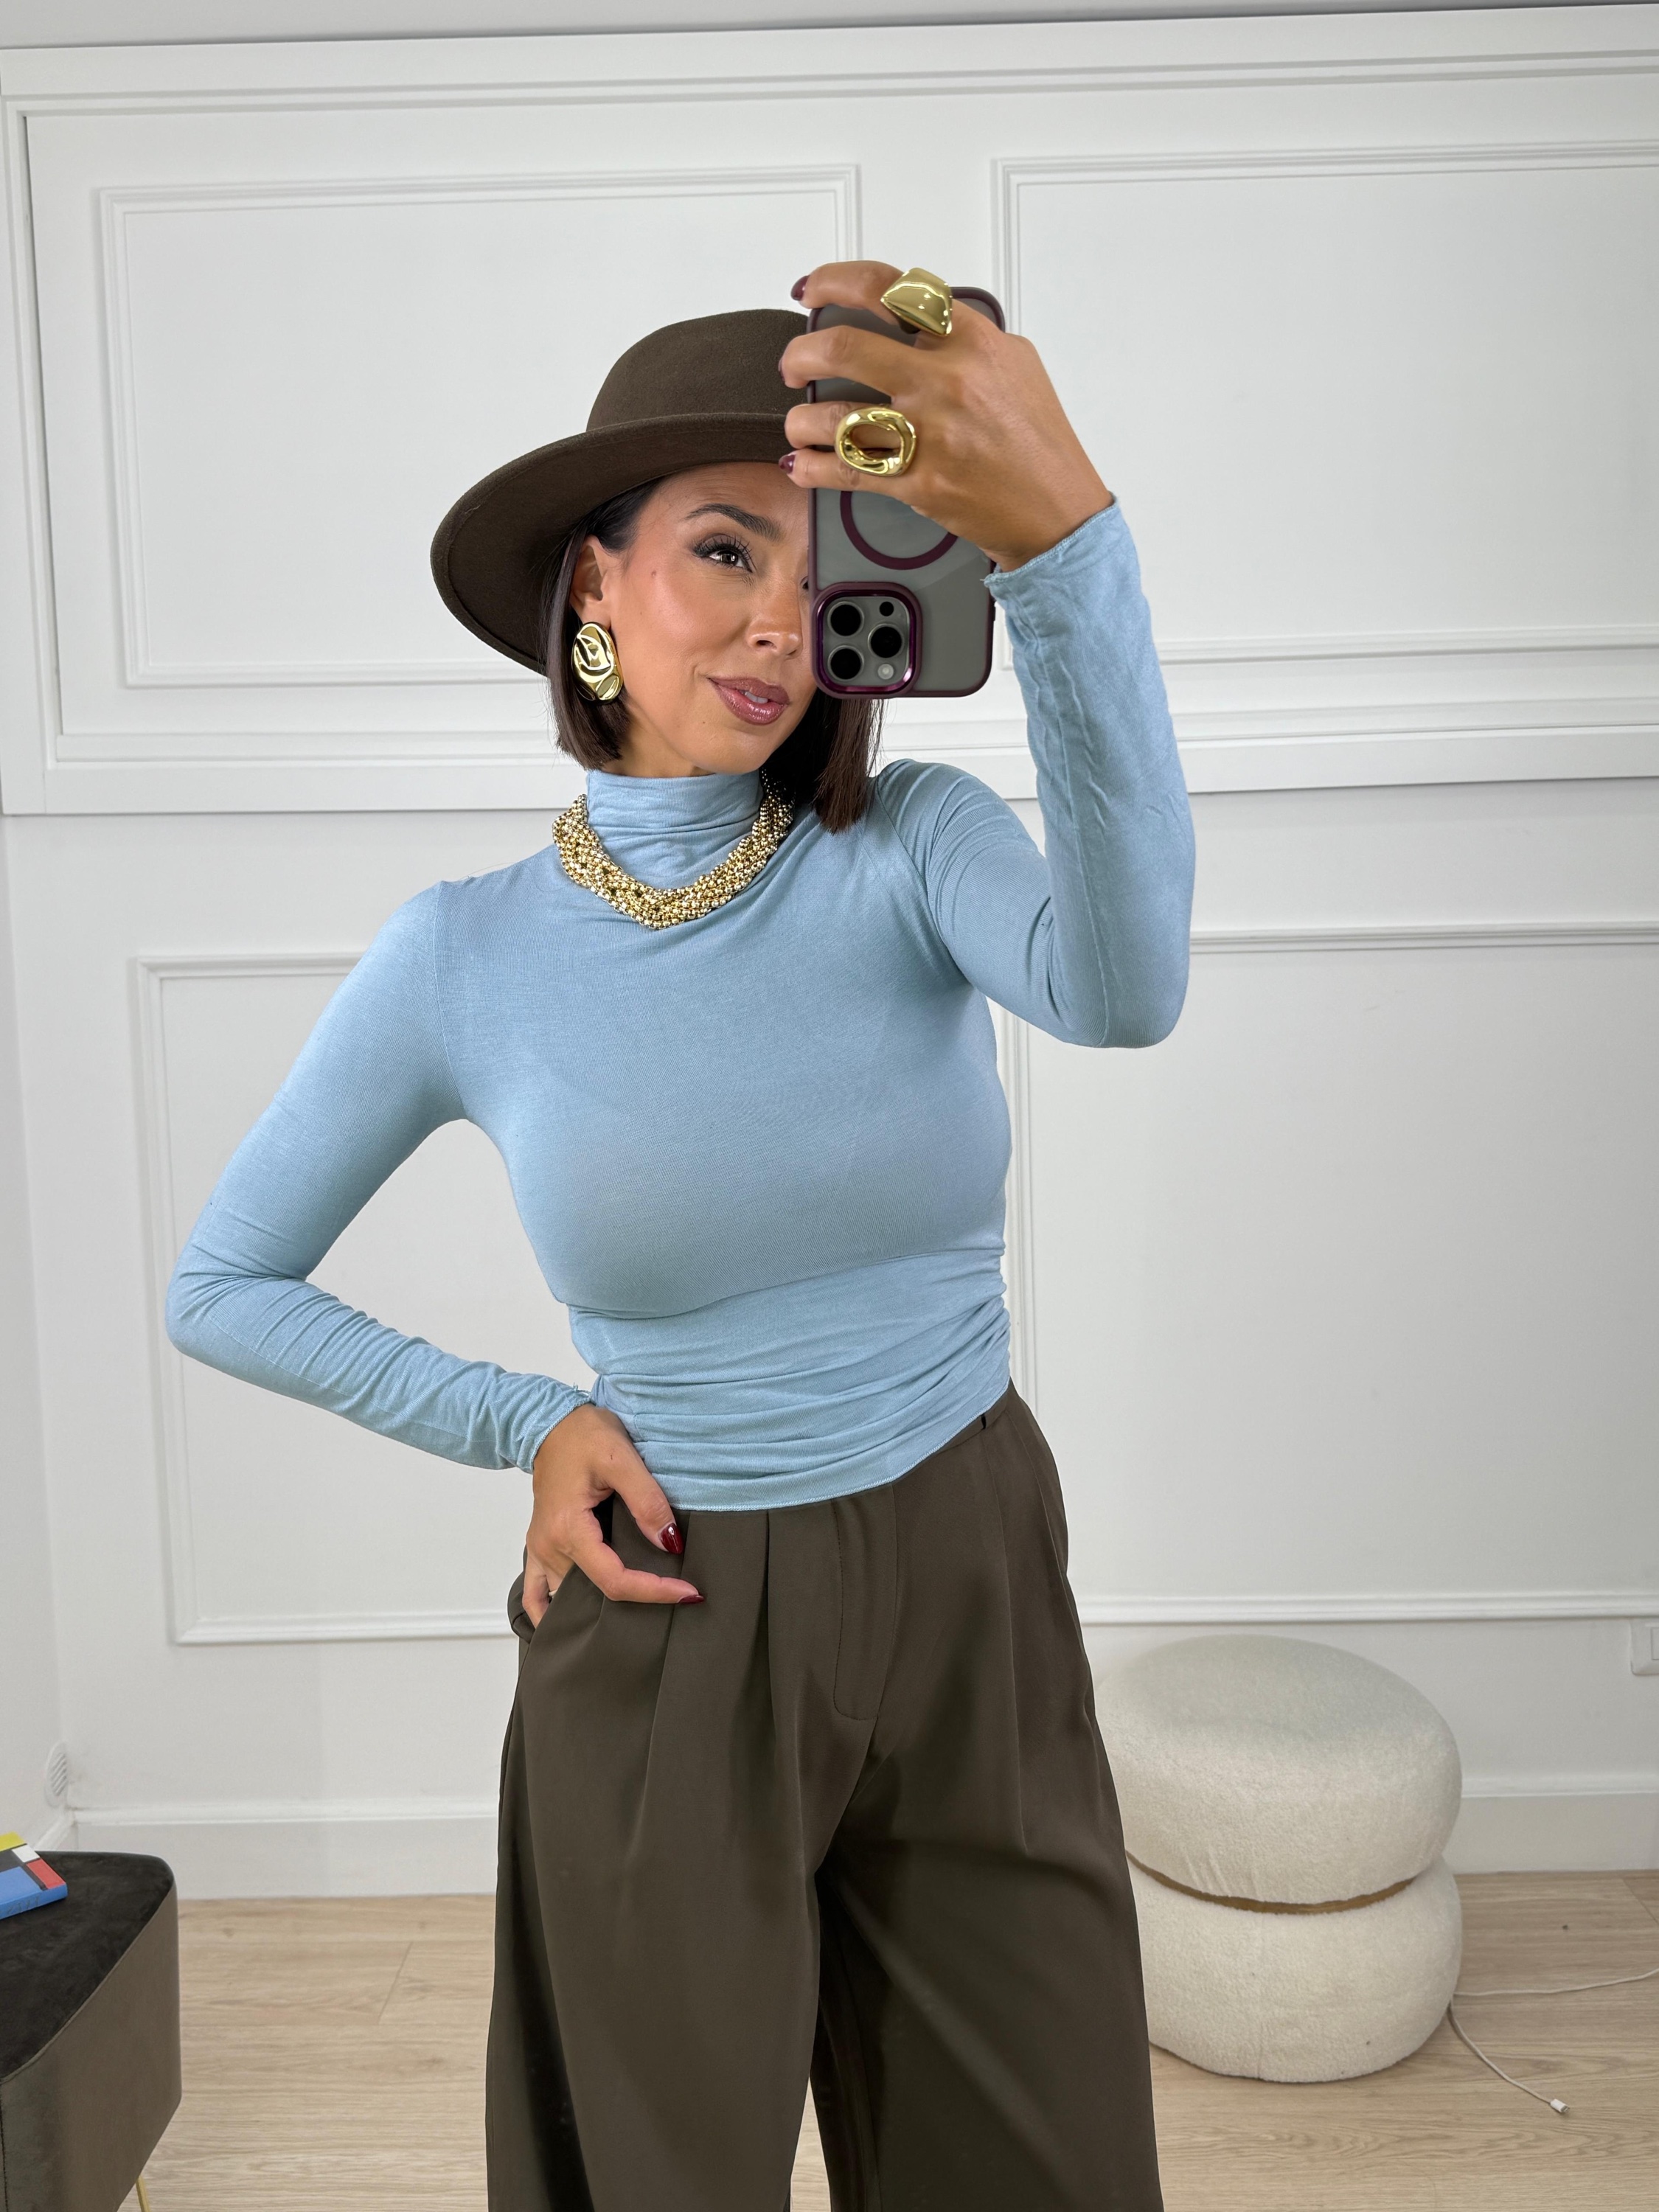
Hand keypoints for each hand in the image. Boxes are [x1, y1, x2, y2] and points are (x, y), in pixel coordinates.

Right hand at [523, 1403, 701, 1621]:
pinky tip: (569, 1623)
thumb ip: (647, 1501)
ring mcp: (541, 1549)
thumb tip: (670, 1543)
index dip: (654, 1591)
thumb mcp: (622, 1458)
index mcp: (569, 1529)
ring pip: (568, 1600)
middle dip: (638, 1601)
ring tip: (642, 1606)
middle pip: (596, 1594)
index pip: (615, 1580)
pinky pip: (536, 1594)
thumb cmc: (583, 1434)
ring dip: (600, 1610)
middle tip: (677, 1596)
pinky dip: (550, 1613)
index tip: (689, 1593)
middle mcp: (549, 1547)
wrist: (548, 1422)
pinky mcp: (541, 1545)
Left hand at [779, 261, 1112, 571]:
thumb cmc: (1039, 439)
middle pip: (844, 348)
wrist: (1056, 510)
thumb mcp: (1015, 363)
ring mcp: (928, 434)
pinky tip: (801, 463)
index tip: (811, 290)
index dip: (835, 281)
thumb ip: (964, 335)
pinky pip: (844, 471)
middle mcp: (945, 380)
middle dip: (801, 353)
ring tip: (799, 423)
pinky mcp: (917, 484)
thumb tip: (915, 323)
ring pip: (833, 416)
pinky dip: (812, 467)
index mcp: (970, 339)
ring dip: (801, 420)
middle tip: (794, 365)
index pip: (888, 289)